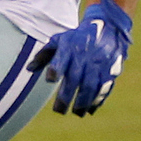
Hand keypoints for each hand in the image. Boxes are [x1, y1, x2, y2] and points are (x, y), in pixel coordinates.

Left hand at [30, 0, 132, 115]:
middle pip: (75, 78)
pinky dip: (98, 99)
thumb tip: (29, 69)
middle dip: (67, 96)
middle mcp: (85, 56)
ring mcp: (99, 64)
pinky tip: (91, 109)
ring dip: (84, 101)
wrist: (108, 27)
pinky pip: (105, 87)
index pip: (62, 59)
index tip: (50, 79)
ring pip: (91, 86)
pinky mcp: (111, 70)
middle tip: (59, 111)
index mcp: (70, 47)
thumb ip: (44, 55)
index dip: (56, 68)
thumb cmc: (77, 38)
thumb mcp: (60, 40)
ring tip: (77, 113)